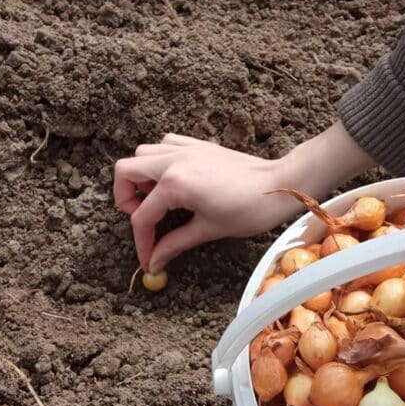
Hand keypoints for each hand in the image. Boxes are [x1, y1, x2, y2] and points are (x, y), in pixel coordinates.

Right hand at [115, 123, 373, 271]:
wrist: (279, 184)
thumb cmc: (250, 208)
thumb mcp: (209, 229)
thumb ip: (175, 243)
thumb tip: (155, 260)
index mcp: (175, 183)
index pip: (143, 216)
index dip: (142, 242)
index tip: (148, 258)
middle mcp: (173, 160)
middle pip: (125, 172)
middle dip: (126, 199)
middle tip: (144, 219)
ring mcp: (184, 149)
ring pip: (142, 155)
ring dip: (140, 178)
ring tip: (157, 201)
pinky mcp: (196, 144)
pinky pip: (164, 146)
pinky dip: (159, 162)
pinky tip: (172, 181)